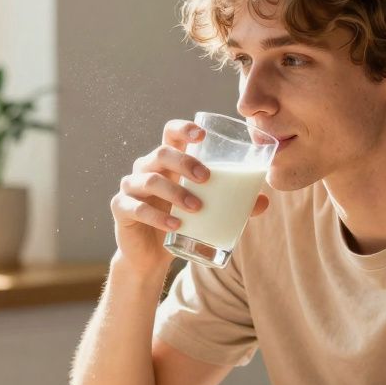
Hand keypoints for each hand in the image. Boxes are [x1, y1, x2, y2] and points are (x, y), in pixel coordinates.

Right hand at [111, 119, 268, 273]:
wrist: (151, 255)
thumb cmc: (181, 223)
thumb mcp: (206, 210)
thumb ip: (232, 203)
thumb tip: (264, 201)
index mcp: (167, 161)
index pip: (170, 133)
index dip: (184, 129)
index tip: (202, 135)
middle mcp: (146, 168)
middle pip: (162, 153)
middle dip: (185, 161)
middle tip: (207, 178)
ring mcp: (131, 187)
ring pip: (150, 180)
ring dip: (176, 192)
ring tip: (197, 207)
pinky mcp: (121, 208)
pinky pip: (136, 207)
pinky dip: (158, 217)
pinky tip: (175, 226)